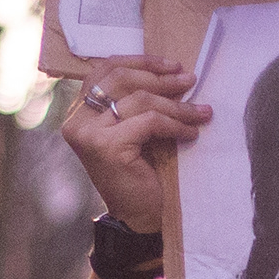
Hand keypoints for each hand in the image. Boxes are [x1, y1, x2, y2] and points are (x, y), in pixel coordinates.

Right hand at [62, 57, 207, 222]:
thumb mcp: (132, 129)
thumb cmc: (137, 173)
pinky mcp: (107, 146)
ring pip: (141, 100)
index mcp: (79, 112)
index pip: (106, 70)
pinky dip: (175, 125)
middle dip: (161, 78)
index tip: (171, 65)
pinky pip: (150, 122)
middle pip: (123, 79)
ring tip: (201, 112)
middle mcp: (77, 120)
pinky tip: (191, 134)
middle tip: (190, 81)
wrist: (137, 216)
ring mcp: (89, 133)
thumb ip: (133, 102)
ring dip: (177, 105)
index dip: (140, 62)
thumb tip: (169, 71)